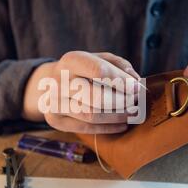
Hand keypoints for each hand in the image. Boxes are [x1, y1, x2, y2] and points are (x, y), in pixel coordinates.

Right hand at [22, 51, 139, 133]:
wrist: (50, 82)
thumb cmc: (82, 70)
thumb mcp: (97, 59)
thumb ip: (118, 65)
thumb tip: (135, 81)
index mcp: (71, 61)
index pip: (99, 71)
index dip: (121, 81)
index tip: (137, 88)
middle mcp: (59, 81)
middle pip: (96, 97)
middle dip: (121, 102)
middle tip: (135, 104)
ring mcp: (54, 102)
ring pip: (92, 115)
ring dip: (117, 116)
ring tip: (131, 114)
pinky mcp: (55, 120)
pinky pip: (86, 128)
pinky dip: (108, 128)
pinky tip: (122, 124)